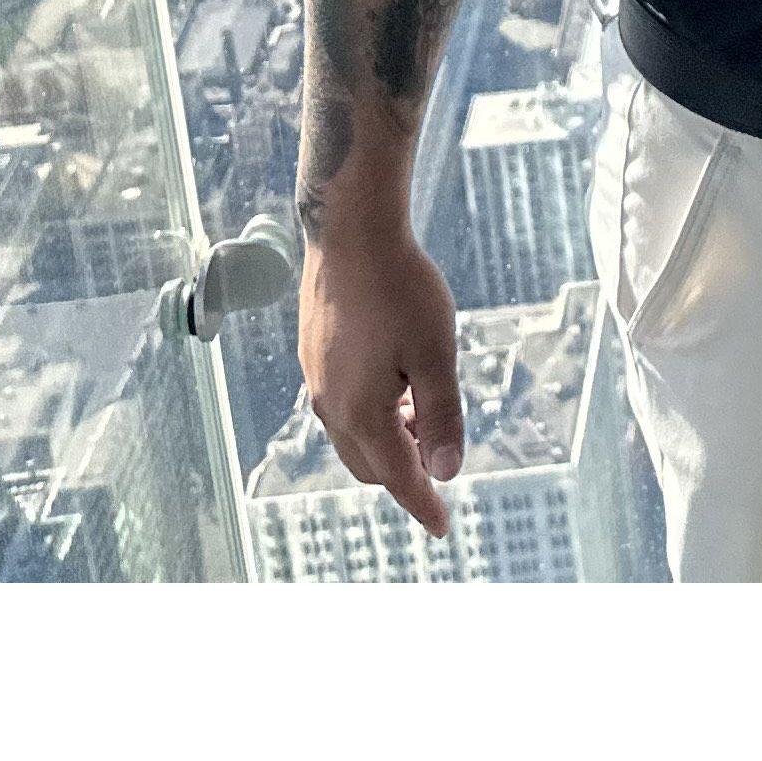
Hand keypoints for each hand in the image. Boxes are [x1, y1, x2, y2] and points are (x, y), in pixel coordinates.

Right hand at [299, 203, 465, 535]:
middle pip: (372, 464)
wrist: (350, 233)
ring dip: (389, 440)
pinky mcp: (314, 357)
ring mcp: (317, 381)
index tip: (443, 527)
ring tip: (424, 414)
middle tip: (442, 455)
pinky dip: (372, 414)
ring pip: (354, 436)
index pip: (398, 477)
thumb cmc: (400, 288)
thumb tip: (447, 471)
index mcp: (362, 413)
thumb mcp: (436, 353)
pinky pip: (342, 406)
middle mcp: (331, 406)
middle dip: (406, 471)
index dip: (423, 504)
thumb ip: (442, 416)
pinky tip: (396, 383)